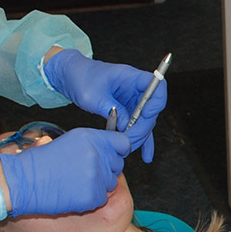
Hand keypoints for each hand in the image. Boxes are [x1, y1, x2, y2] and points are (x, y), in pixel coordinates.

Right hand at [0, 127, 131, 215]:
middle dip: (106, 169)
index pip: (123, 142)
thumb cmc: (40, 162)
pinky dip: (90, 199)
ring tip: (75, 182)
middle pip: (118, 164)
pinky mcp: (94, 195)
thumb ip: (92, 144)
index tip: (112, 155)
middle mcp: (98, 154)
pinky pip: (101, 198)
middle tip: (83, 172)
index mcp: (91, 137)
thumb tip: (108, 150)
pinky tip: (73, 193)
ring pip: (110, 183)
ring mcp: (97, 176)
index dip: (118, 150)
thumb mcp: (68, 141)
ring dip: (98, 184)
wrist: (24, 182)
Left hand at [44, 48, 166, 162]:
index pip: (157, 86)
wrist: (73, 76)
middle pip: (152, 109)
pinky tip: (145, 154)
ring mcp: (133, 100)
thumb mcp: (94, 96)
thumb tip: (127, 125)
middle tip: (128, 141)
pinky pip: (139, 126)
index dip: (156, 102)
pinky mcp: (129, 110)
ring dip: (140, 136)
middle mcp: (136, 88)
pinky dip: (141, 139)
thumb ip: (112, 110)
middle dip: (142, 128)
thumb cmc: (82, 79)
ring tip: (127, 149)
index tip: (146, 115)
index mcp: (130, 76)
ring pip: (146, 121)